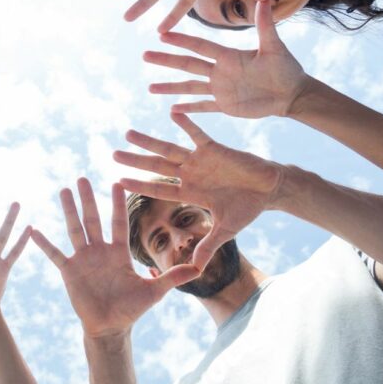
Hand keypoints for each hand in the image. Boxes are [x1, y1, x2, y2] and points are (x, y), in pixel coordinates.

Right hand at [31, 179, 199, 337]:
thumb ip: (173, 277)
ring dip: (68, 210)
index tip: (117, 182)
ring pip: (74, 229)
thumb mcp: (154, 291)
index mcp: (119, 252)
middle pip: (93, 219)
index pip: (118, 222)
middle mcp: (100, 251)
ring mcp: (83, 259)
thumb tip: (199, 268)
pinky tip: (34, 230)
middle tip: (82, 178)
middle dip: (88, 199)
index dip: (117, 204)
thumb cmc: (131, 309)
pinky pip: (55, 254)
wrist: (110, 327)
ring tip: (62, 191)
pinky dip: (44, 243)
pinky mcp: (69, 271)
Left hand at [113, 113, 285, 269]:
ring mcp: (200, 160)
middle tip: (112, 154)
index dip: (139, 186)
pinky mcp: (215, 148)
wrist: (269, 190)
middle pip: (156, 167)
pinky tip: (171, 113)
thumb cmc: (247, 209)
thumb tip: (195, 270)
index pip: (158, 189)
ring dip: (149, 141)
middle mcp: (190, 174)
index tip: (118, 182)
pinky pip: (197, 133)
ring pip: (169, 149)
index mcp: (190, 193)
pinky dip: (186, 123)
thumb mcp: (225, 231)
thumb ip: (208, 247)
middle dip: (135, 161)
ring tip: (128, 133)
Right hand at [147, 1, 311, 118]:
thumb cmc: (286, 68)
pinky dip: (189, 109)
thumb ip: (265, 25)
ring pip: (190, 87)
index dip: (181, 41)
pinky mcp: (225, 105)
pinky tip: (173, 110)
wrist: (292, 93)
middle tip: (145, 56)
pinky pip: (203, 107)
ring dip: (170, 87)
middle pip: (187, 65)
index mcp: (228, 56)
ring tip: (150, 87)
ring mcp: (220, 89)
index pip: (199, 46)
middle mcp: (220, 71)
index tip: (162, 34)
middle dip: (166, 61)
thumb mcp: (274, 46)